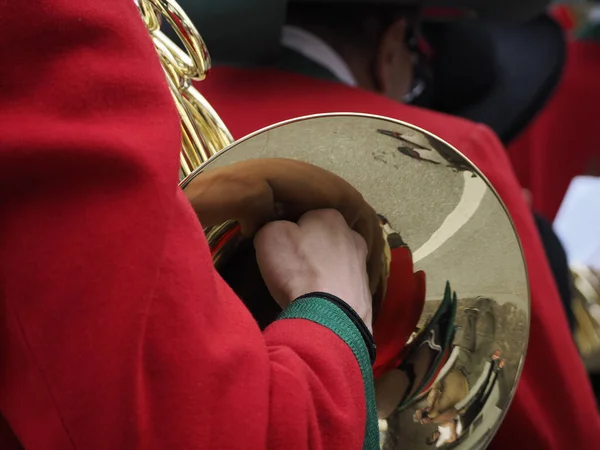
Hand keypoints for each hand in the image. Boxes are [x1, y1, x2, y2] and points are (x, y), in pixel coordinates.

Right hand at [254, 209, 372, 331]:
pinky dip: (332, 292)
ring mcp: (363, 264)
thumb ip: (273, 227)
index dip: (289, 233)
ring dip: (322, 272)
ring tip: (304, 290)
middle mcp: (353, 235)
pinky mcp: (366, 291)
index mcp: (330, 216)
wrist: (329, 316)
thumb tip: (279, 233)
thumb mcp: (269, 237)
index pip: (305, 217)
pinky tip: (319, 303)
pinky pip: (342, 286)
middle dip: (310, 251)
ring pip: (336, 263)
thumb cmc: (298, 269)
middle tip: (291, 269)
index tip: (280, 248)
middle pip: (323, 239)